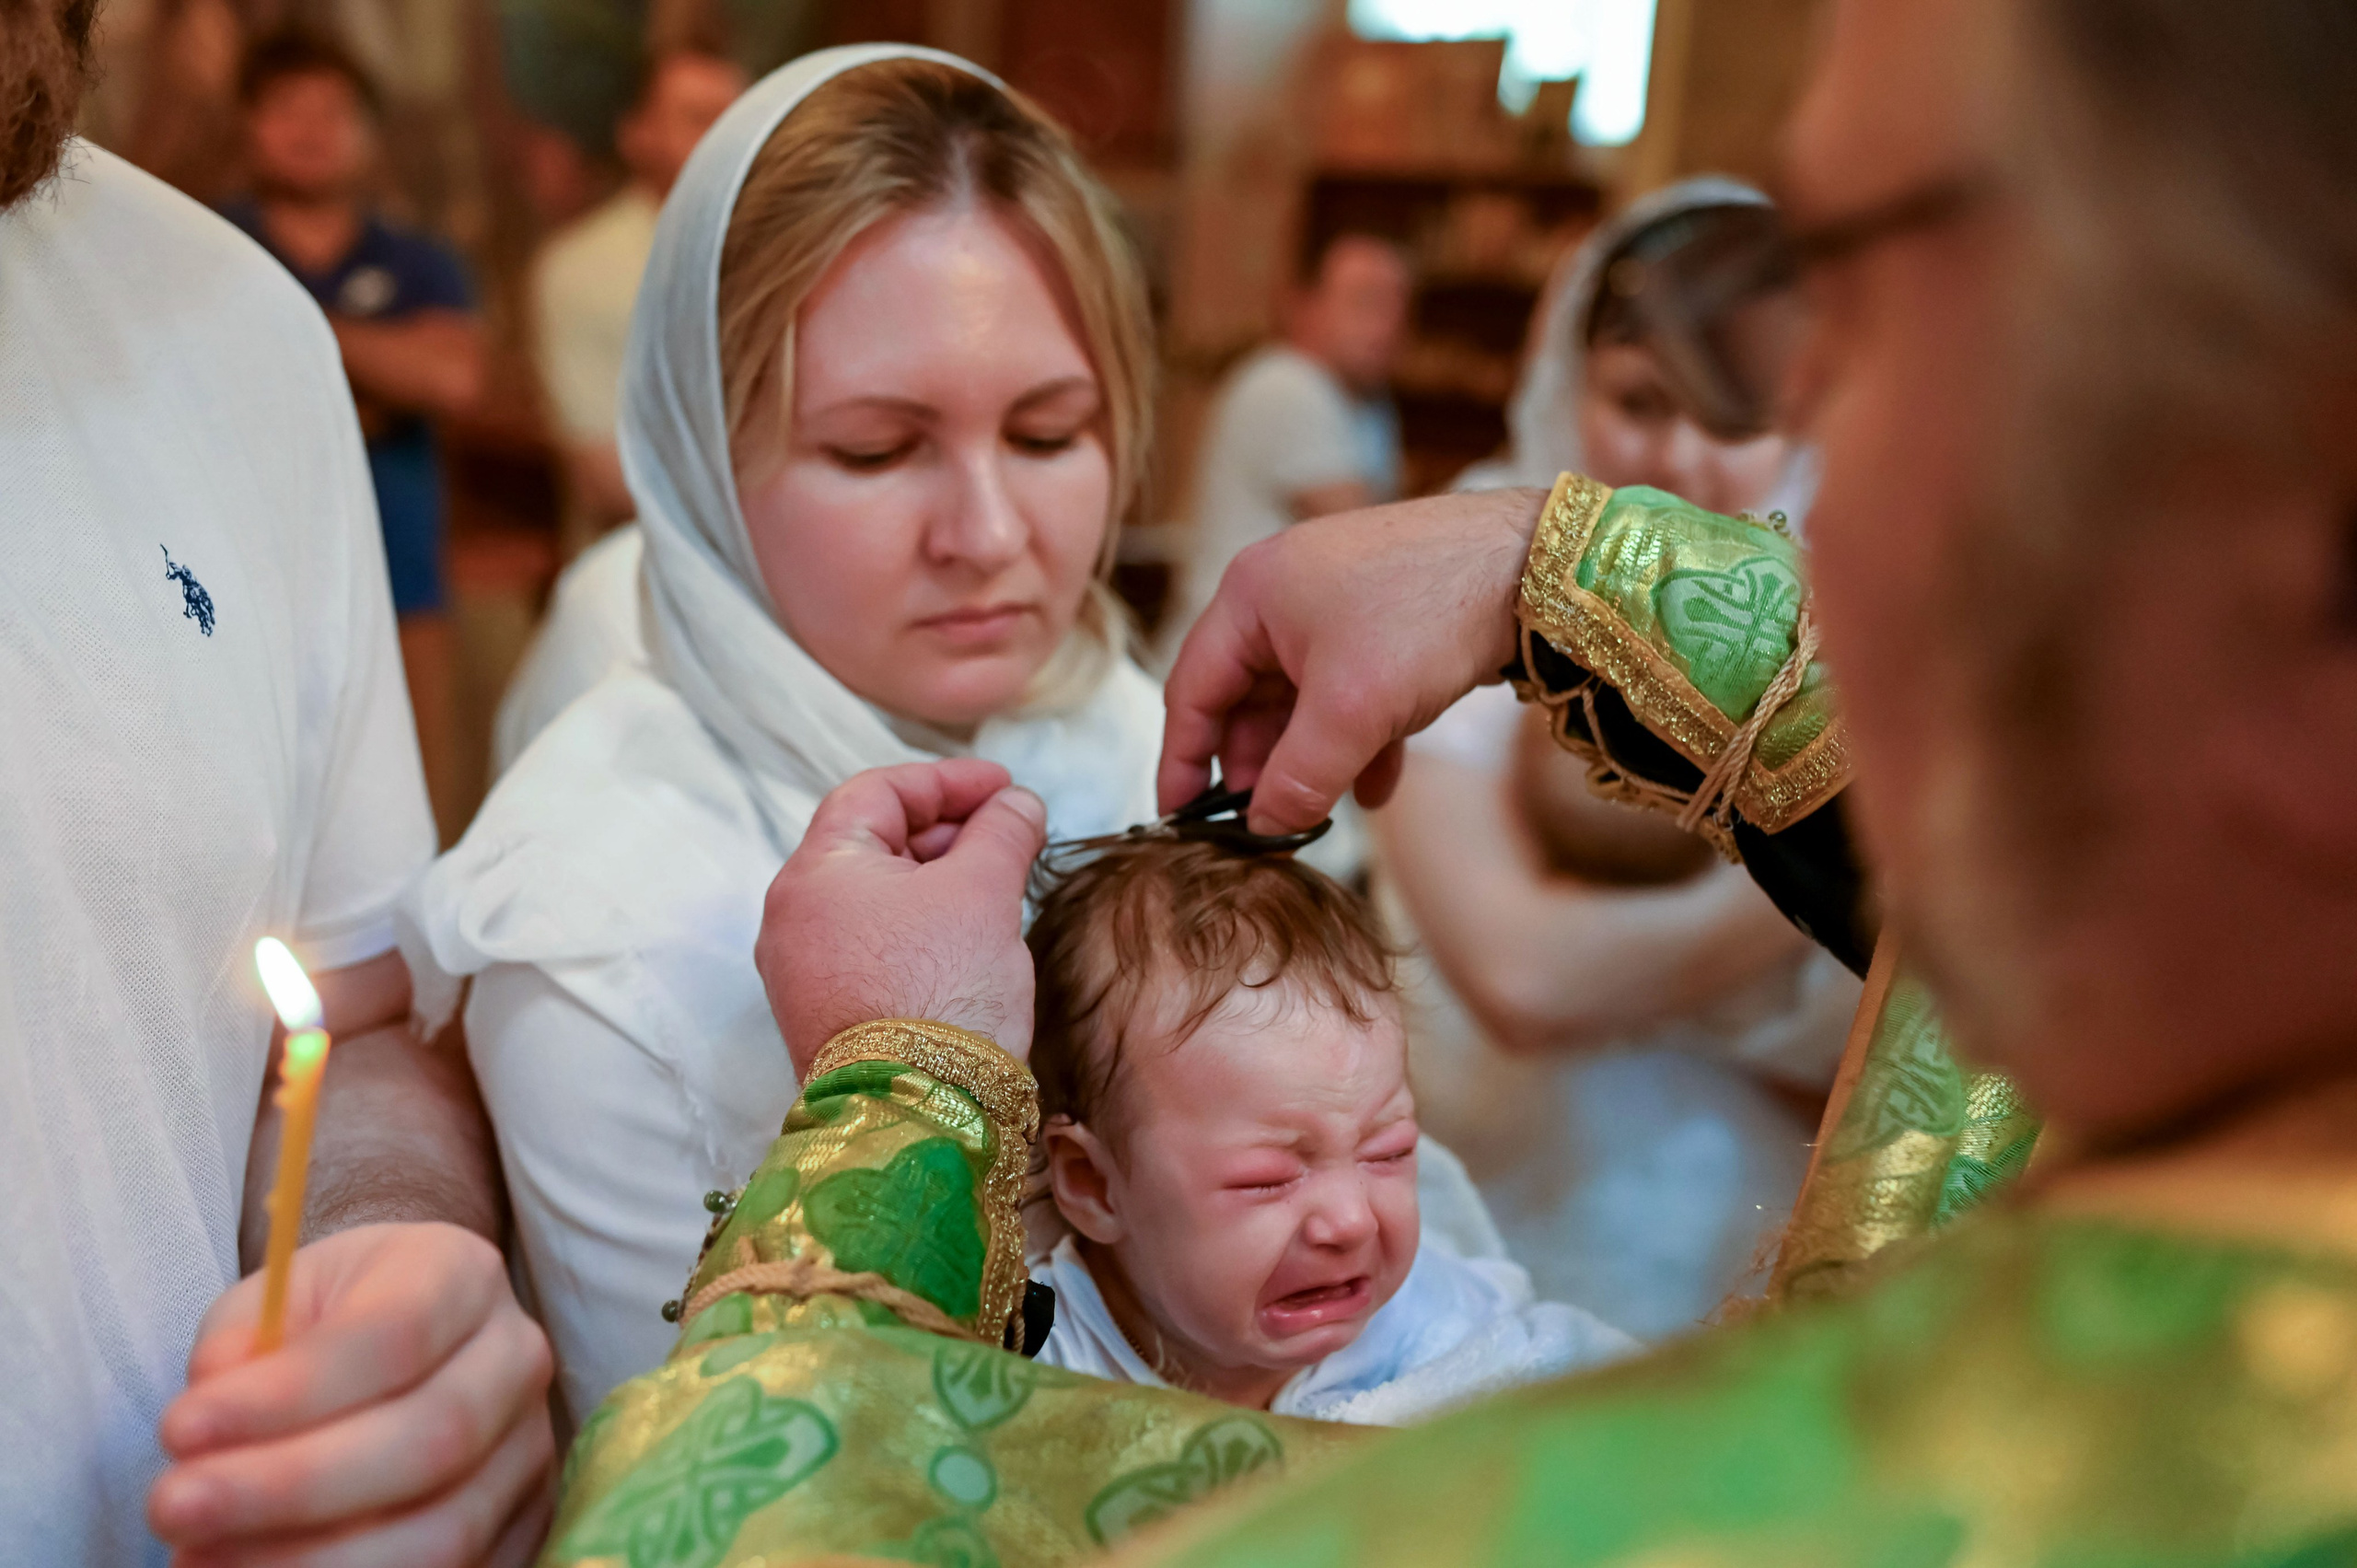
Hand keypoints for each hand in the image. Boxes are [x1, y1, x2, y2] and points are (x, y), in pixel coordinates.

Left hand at [149, 1223, 553, 1567]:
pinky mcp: (521, 1527)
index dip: (290, 1393)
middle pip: (431, 1439)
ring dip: (312, 1561)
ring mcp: (530, 1452)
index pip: (396, 1334)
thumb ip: (240, 1346)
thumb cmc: (330, 1317)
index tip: (178, 1428)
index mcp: (463, 1276)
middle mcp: (516, 1360)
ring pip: (444, 1531)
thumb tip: (207, 1416)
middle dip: (290, 1488)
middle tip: (172, 1507)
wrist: (407, 1337)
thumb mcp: (274, 1300)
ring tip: (199, 1559)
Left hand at [760, 758, 1047, 1076]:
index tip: (1004, 787)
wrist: (916, 1114)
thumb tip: (1018, 804)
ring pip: (872, 897)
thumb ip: (1002, 832)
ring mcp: (802, 969)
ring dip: (934, 879)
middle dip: (943, 830)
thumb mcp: (984, 893)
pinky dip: (917, 924)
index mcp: (815, 871)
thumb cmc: (941, 991)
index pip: (876, 792)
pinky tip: (965, 937)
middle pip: (869, 843)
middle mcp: (792, 916)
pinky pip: (870, 944)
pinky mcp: (824, 1011)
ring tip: (996, 885)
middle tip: (1007, 834)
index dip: (946, 781)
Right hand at [1159, 487, 1548, 833]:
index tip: (1181, 817)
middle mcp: (1284, 594)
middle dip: (1258, 766)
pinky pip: (1350, 694)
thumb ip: (1298, 775)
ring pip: (1302, 701)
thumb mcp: (1352, 710)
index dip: (1184, 760)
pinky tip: (1377, 789)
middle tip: (1263, 824)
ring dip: (1310, 760)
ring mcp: (1338, 605)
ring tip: (1319, 814)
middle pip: (1246, 698)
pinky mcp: (1386, 621)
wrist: (1538, 565)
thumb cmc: (1430, 612)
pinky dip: (1356, 742)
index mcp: (1251, 595)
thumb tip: (1266, 828)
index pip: (1193, 688)